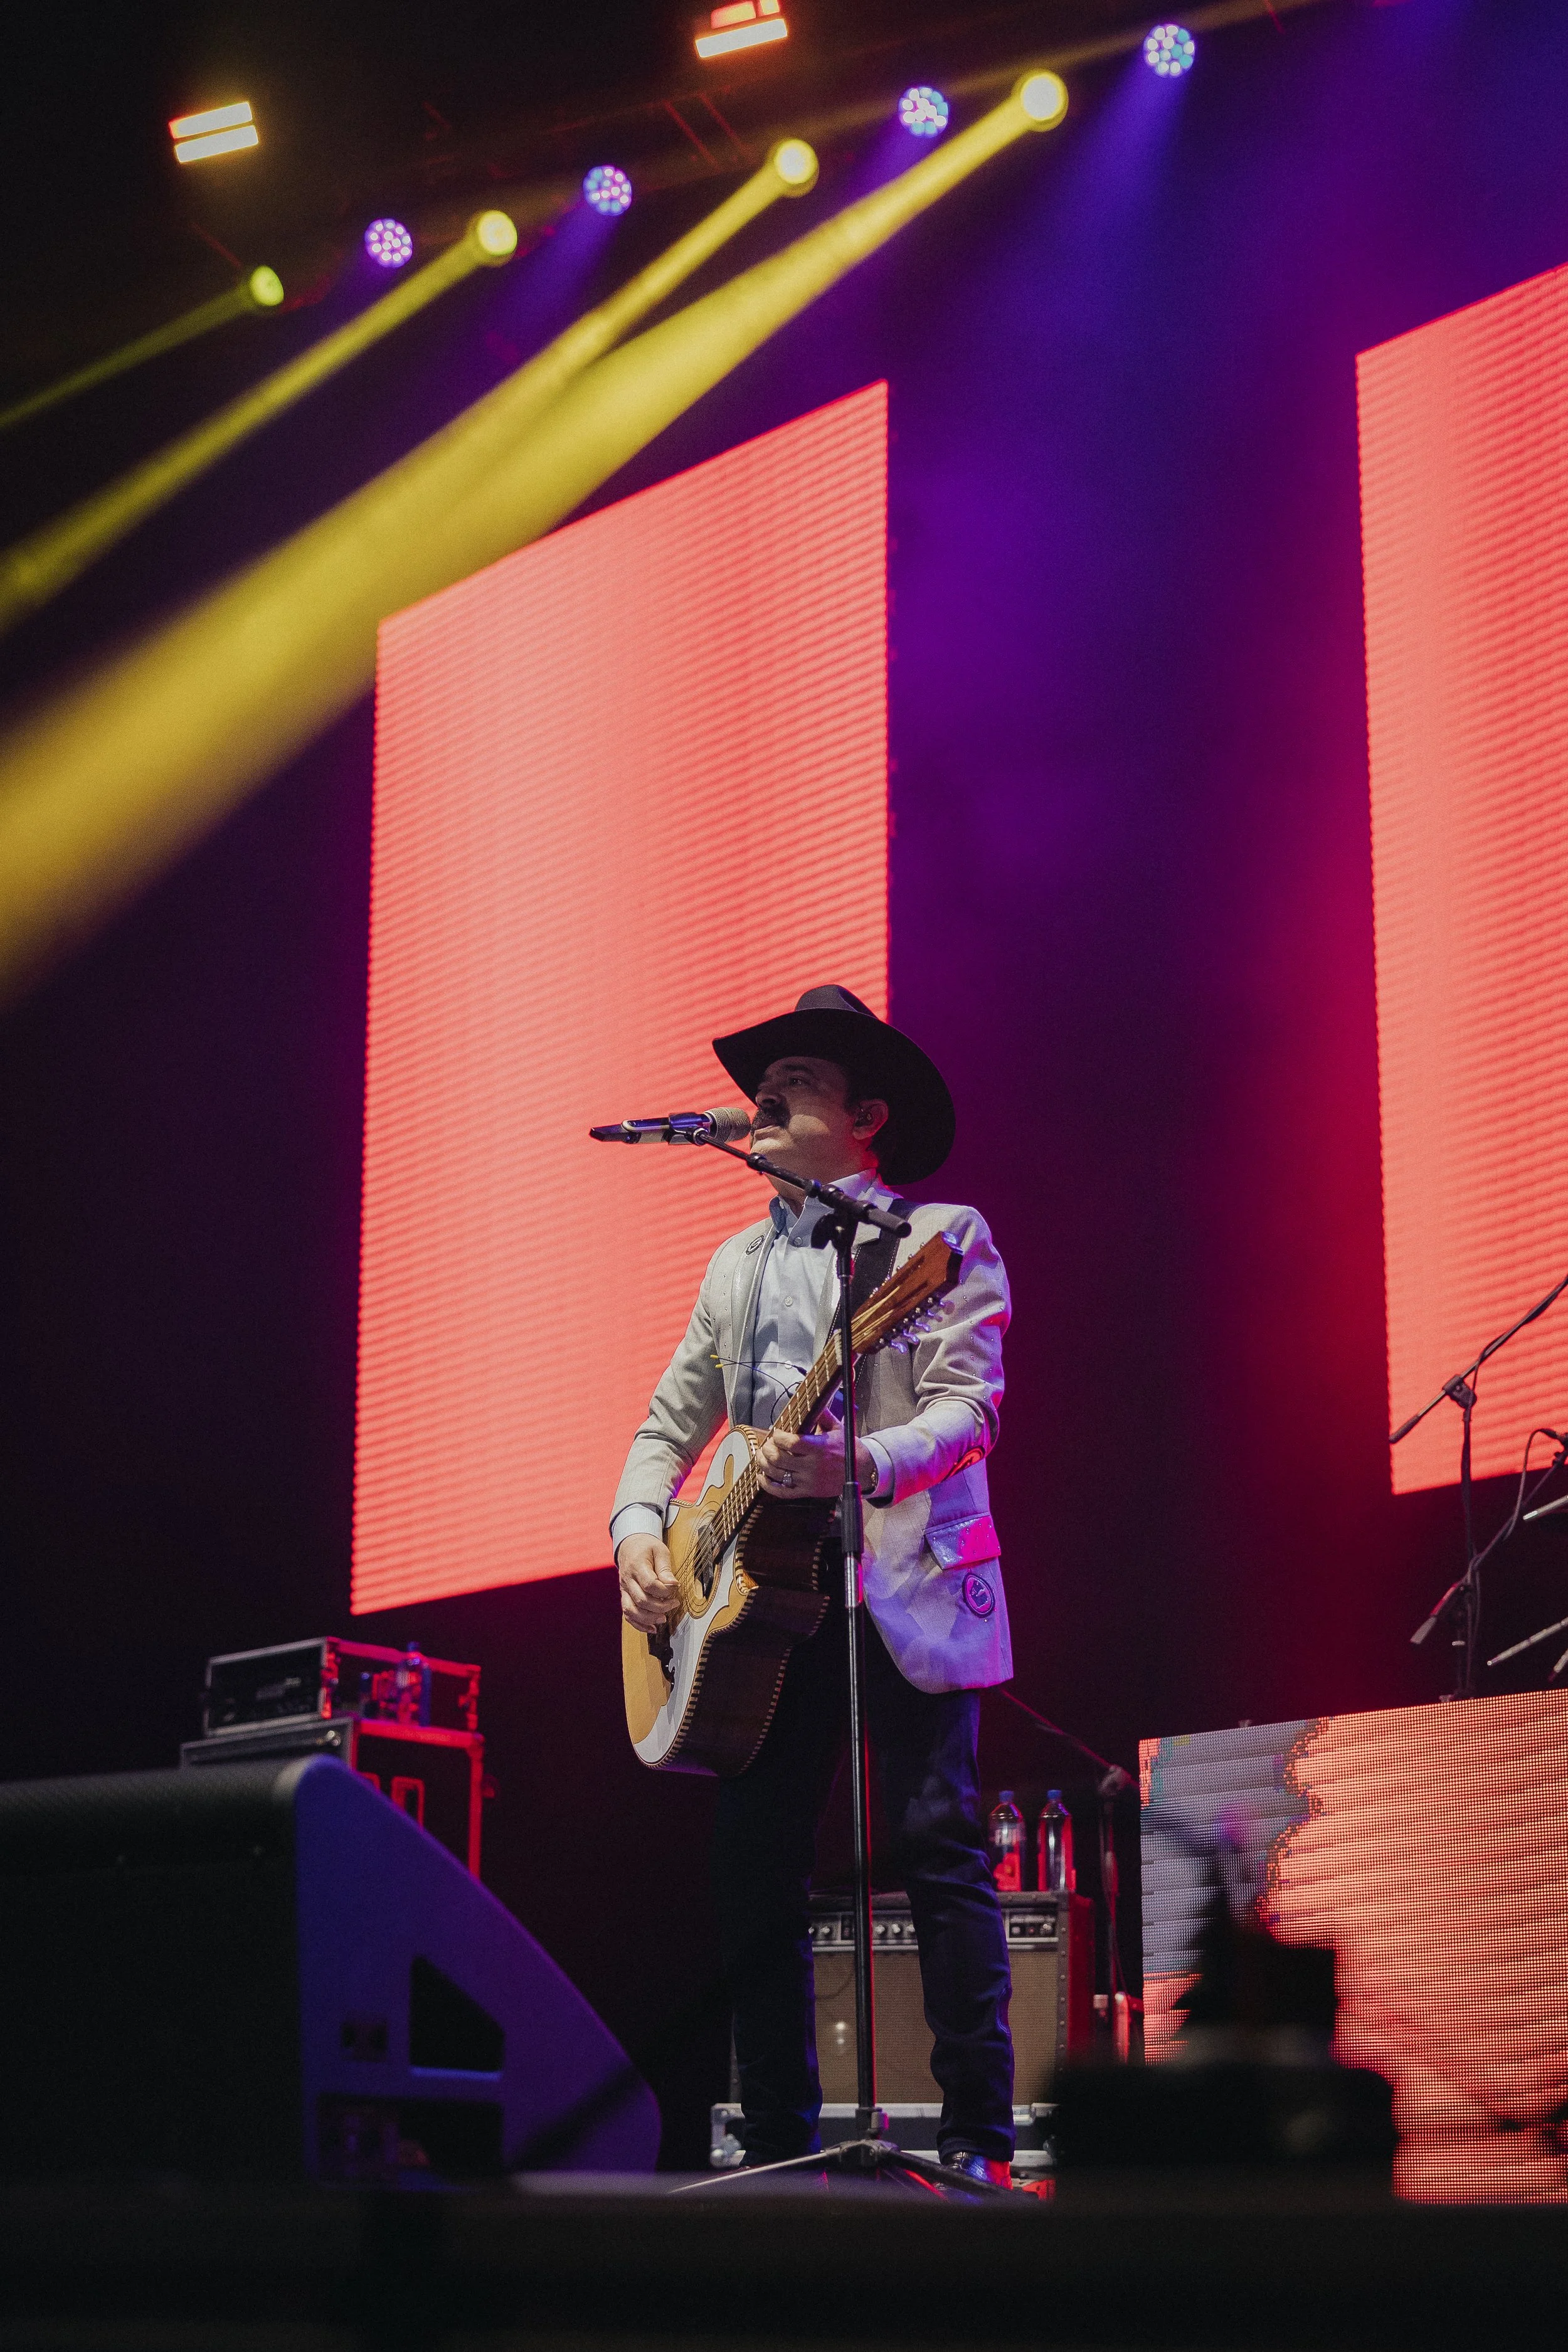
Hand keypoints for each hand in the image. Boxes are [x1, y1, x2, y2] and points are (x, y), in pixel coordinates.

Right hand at [618, 1533, 677, 1631]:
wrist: (629, 1545)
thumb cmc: (646, 1547)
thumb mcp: (660, 1550)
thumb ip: (665, 1569)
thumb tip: (672, 1585)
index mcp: (637, 1566)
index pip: (649, 1584)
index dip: (664, 1591)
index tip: (675, 1589)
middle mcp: (628, 1580)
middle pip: (641, 1600)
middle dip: (660, 1606)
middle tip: (674, 1604)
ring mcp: (624, 1589)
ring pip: (631, 1610)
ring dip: (649, 1618)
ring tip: (664, 1618)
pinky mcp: (624, 1596)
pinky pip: (627, 1614)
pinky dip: (639, 1624)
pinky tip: (652, 1627)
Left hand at [757, 1426, 878, 1498]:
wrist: (862, 1471)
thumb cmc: (848, 1448)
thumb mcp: (838, 1428)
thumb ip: (822, 1415)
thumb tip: (811, 1400)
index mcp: (819, 1448)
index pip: (790, 1442)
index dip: (778, 1436)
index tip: (776, 1432)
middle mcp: (812, 1465)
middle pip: (779, 1458)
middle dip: (767, 1449)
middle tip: (766, 1444)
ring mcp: (809, 1481)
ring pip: (777, 1474)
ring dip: (764, 1464)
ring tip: (761, 1455)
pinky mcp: (808, 1492)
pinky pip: (783, 1492)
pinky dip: (768, 1485)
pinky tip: (762, 1476)